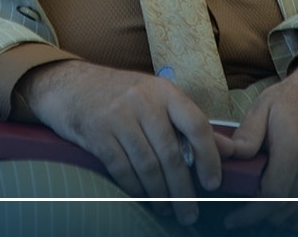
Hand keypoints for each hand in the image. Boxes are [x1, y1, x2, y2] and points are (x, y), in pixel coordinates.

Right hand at [20, 59, 223, 224]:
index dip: (208, 157)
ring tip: (168, 210)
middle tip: (190, 213)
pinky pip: (122, 169)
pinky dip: (135, 189)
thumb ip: (189, 124)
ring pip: (148, 165)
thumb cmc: (118, 94)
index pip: (196, 124)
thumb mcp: (155, 98)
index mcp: (164, 90)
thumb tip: (229, 150)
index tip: (213, 183)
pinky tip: (144, 199)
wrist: (68, 84)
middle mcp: (143, 100)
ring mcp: (118, 116)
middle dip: (183, 189)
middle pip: (171, 153)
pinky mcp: (97, 133)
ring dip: (160, 194)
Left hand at [223, 56, 297, 230]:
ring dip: (275, 216)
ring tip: (257, 205)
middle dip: (258, 216)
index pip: (271, 196)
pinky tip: (278, 205)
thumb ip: (245, 136)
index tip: (232, 218)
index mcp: (294, 150)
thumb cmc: (293, 99)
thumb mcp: (263, 108)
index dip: (250, 213)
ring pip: (297, 215)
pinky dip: (293, 214)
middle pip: (283, 210)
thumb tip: (225, 157)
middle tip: (239, 211)